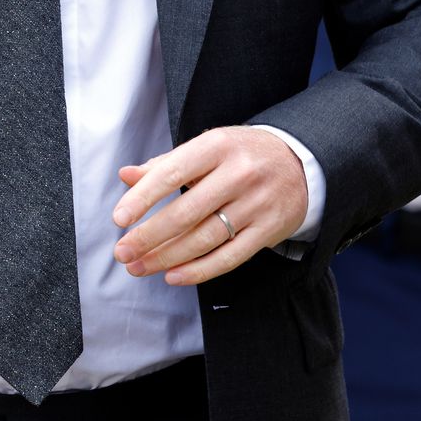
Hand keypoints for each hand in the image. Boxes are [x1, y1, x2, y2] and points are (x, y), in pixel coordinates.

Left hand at [112, 126, 307, 284]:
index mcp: (217, 146)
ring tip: (139, 266)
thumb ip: (166, 164)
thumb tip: (126, 175)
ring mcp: (256, 204)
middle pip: (186, 212)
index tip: (119, 219)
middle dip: (149, 236)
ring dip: (167, 257)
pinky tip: (173, 275)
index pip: (173, 173)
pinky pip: (229, 257)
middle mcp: (238, 174)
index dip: (143, 198)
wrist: (301, 162)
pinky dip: (199, 270)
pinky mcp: (269, 230)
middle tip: (122, 252)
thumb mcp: (207, 147)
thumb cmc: (241, 154)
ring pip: (204, 239)